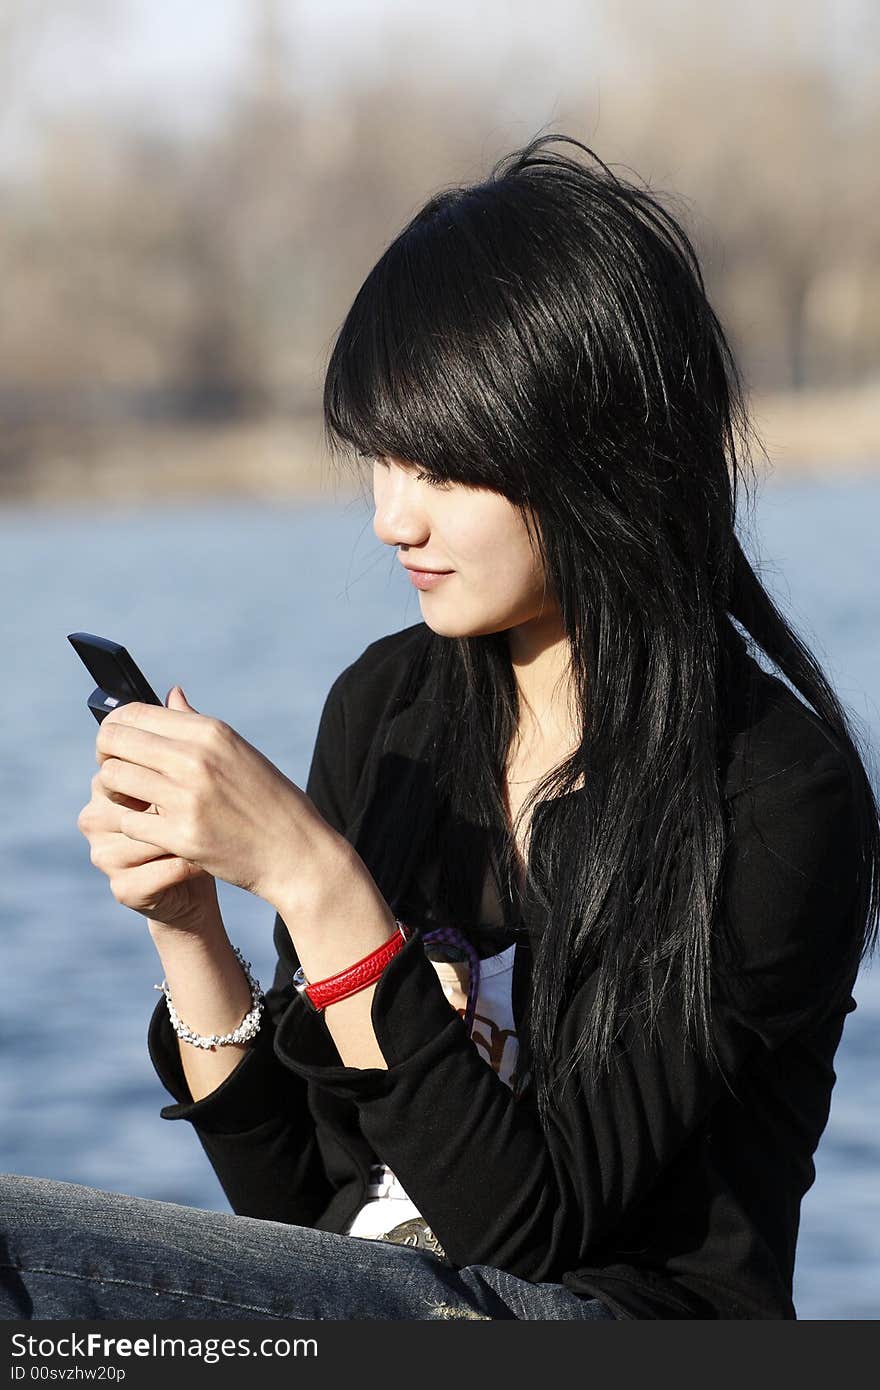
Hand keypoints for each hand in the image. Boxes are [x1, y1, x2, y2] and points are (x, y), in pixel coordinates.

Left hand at [93, 687, 345, 909]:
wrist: (296, 851)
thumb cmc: (267, 800)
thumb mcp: (237, 751)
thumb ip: (196, 724)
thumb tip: (171, 694)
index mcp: (210, 731)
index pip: (133, 713)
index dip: (114, 728)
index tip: (116, 745)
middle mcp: (196, 758)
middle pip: (114, 741)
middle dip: (106, 757)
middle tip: (119, 775)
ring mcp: (188, 798)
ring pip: (114, 780)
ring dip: (117, 793)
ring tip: (134, 802)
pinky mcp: (182, 836)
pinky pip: (130, 822)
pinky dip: (135, 826)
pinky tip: (152, 829)